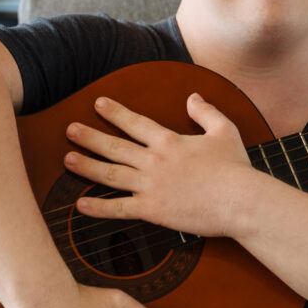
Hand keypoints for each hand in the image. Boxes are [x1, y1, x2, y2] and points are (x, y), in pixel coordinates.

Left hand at [63, 93, 253, 237]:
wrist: (240, 200)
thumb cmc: (235, 168)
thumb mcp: (224, 131)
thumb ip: (206, 112)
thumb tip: (193, 97)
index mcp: (169, 141)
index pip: (135, 123)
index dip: (115, 113)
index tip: (98, 104)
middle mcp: (154, 161)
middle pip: (115, 146)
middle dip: (90, 137)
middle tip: (69, 129)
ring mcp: (151, 186)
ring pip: (111, 174)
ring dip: (87, 166)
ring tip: (67, 159)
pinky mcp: (153, 210)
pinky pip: (119, 209)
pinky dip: (98, 208)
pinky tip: (80, 205)